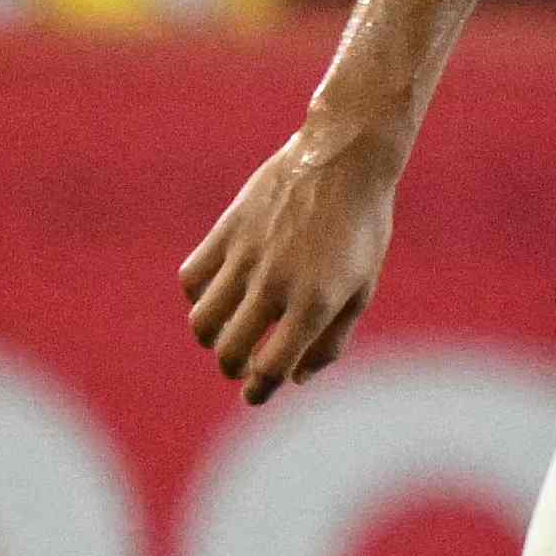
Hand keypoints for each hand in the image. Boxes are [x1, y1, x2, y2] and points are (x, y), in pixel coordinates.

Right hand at [182, 120, 402, 402]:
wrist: (343, 161)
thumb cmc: (362, 228)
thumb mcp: (362, 286)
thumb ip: (332, 338)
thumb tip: (295, 380)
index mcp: (316, 303)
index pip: (271, 368)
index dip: (260, 391)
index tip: (256, 394)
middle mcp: (276, 284)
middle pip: (229, 352)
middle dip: (233, 369)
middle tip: (242, 366)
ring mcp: (246, 257)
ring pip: (203, 321)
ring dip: (212, 337)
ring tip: (228, 333)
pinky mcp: (226, 231)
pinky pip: (192, 278)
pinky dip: (199, 296)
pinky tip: (218, 295)